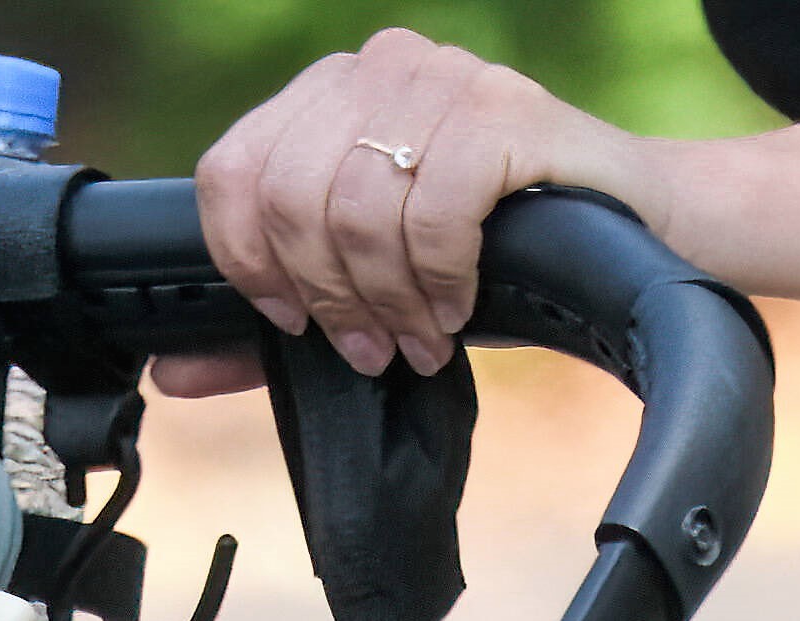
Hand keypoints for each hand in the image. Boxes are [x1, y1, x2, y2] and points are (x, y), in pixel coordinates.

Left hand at [194, 27, 647, 376]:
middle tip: (373, 348)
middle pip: (289, 197)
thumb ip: (274, 319)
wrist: (630, 229)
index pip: (232, 171)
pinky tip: (460, 304)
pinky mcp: (504, 108)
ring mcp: (443, 77)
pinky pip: (433, 212)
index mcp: (330, 94)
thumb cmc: (496, 254)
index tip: (296, 320)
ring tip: (421, 337)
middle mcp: (379, 67)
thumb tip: (169, 373)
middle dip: (327, 296)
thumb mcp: (371, 285)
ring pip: (357, 210)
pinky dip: (440, 279)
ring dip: (388, 300)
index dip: (249, 264)